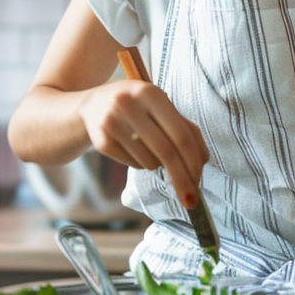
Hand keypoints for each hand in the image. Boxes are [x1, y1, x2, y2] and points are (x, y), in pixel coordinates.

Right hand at [76, 80, 208, 206]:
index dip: (193, 162)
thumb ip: (184, 128)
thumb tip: (202, 160)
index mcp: (150, 93)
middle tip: (191, 201)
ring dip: (158, 165)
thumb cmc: (137, 107)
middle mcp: (128, 104)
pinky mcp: (101, 141)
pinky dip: (141, 163)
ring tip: (149, 148)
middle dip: (182, 179)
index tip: (199, 183)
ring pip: (150, 162)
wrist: (92, 105)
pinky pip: (133, 165)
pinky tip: (133, 148)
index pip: (181, 134)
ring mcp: (111, 122)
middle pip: (167, 152)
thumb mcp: (159, 106)